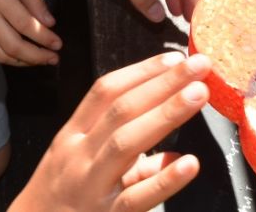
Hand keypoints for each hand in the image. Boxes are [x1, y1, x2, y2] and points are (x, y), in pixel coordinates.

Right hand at [0, 0, 60, 65]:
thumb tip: (49, 23)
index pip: (25, 25)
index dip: (44, 38)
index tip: (58, 44)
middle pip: (13, 46)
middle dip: (37, 57)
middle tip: (53, 58)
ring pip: (0, 55)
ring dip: (23, 62)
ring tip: (39, 59)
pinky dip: (5, 59)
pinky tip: (18, 56)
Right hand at [10, 51, 209, 211]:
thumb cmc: (58, 201)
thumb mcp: (81, 168)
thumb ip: (128, 159)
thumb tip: (174, 154)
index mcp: (73, 136)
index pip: (105, 92)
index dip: (141, 72)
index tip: (173, 57)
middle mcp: (80, 155)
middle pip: (121, 110)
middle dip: (162, 83)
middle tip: (198, 64)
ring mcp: (91, 187)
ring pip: (127, 143)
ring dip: (165, 114)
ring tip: (198, 94)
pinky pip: (136, 198)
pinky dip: (164, 180)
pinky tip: (189, 162)